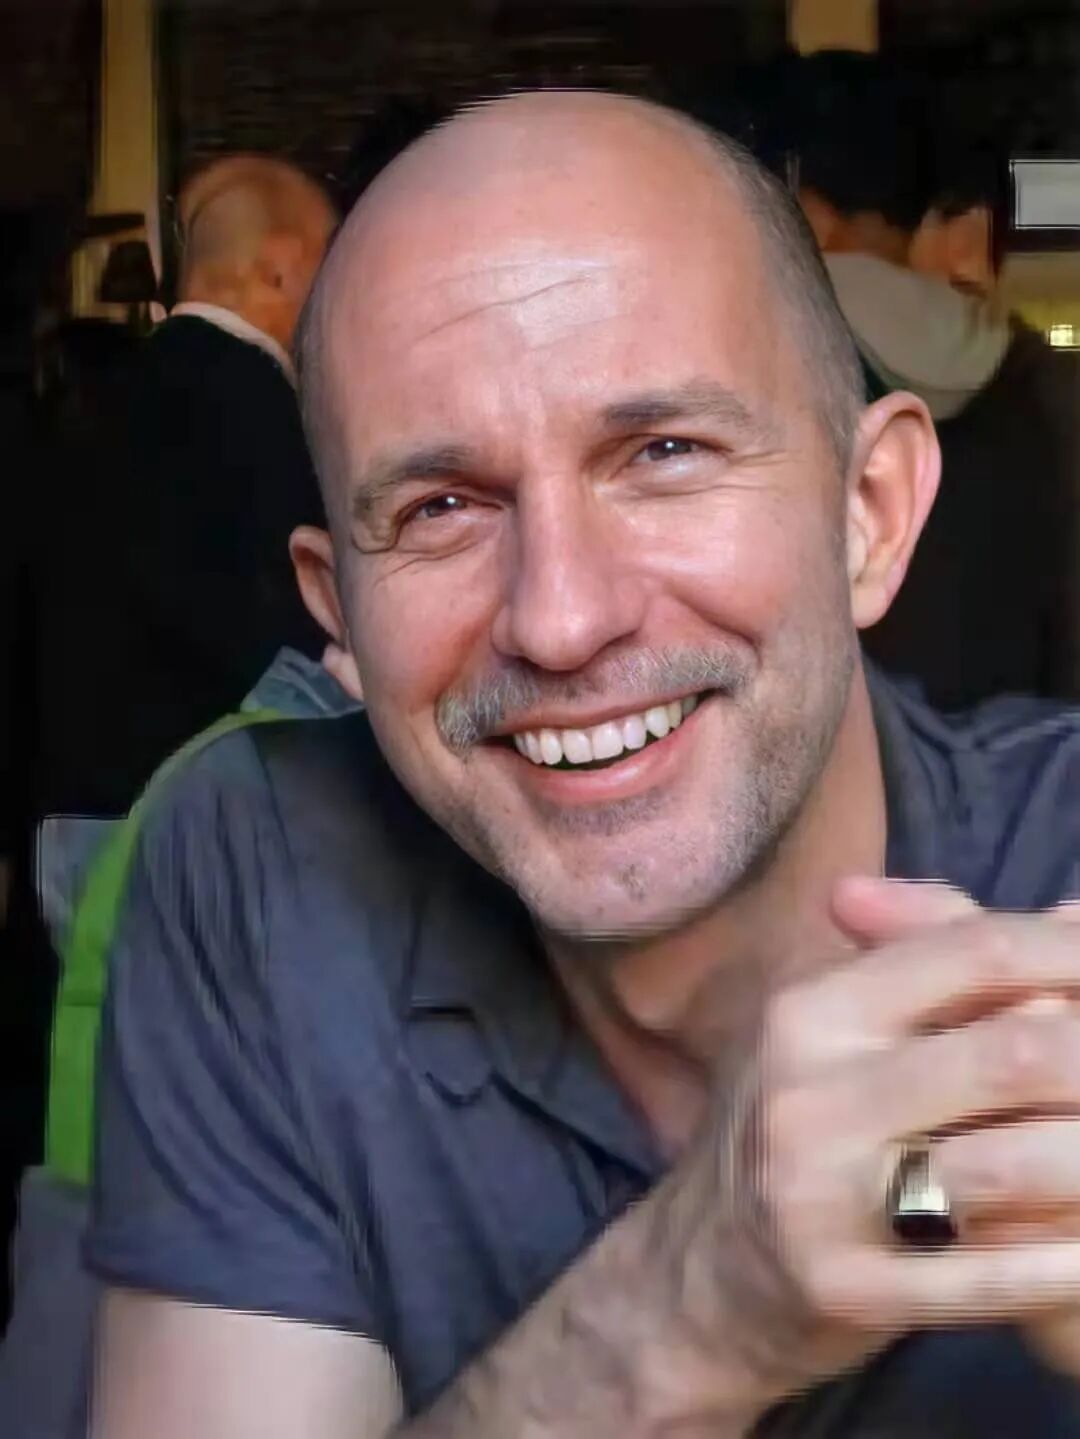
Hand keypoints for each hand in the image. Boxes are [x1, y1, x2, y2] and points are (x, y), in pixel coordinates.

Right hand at [839, 880, 1079, 1382]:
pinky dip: (1067, 1262)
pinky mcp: (846, 1289)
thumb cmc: (806, 1125)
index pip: (972, 950)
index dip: (1073, 953)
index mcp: (811, 1011)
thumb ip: (948, 960)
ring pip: (1010, 1168)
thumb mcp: (842, 1028)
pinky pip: (989, 1279)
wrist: (707, 1270)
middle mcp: (809, 1093)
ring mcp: (821, 1196)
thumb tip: (1075, 913)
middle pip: (1009, 1054)